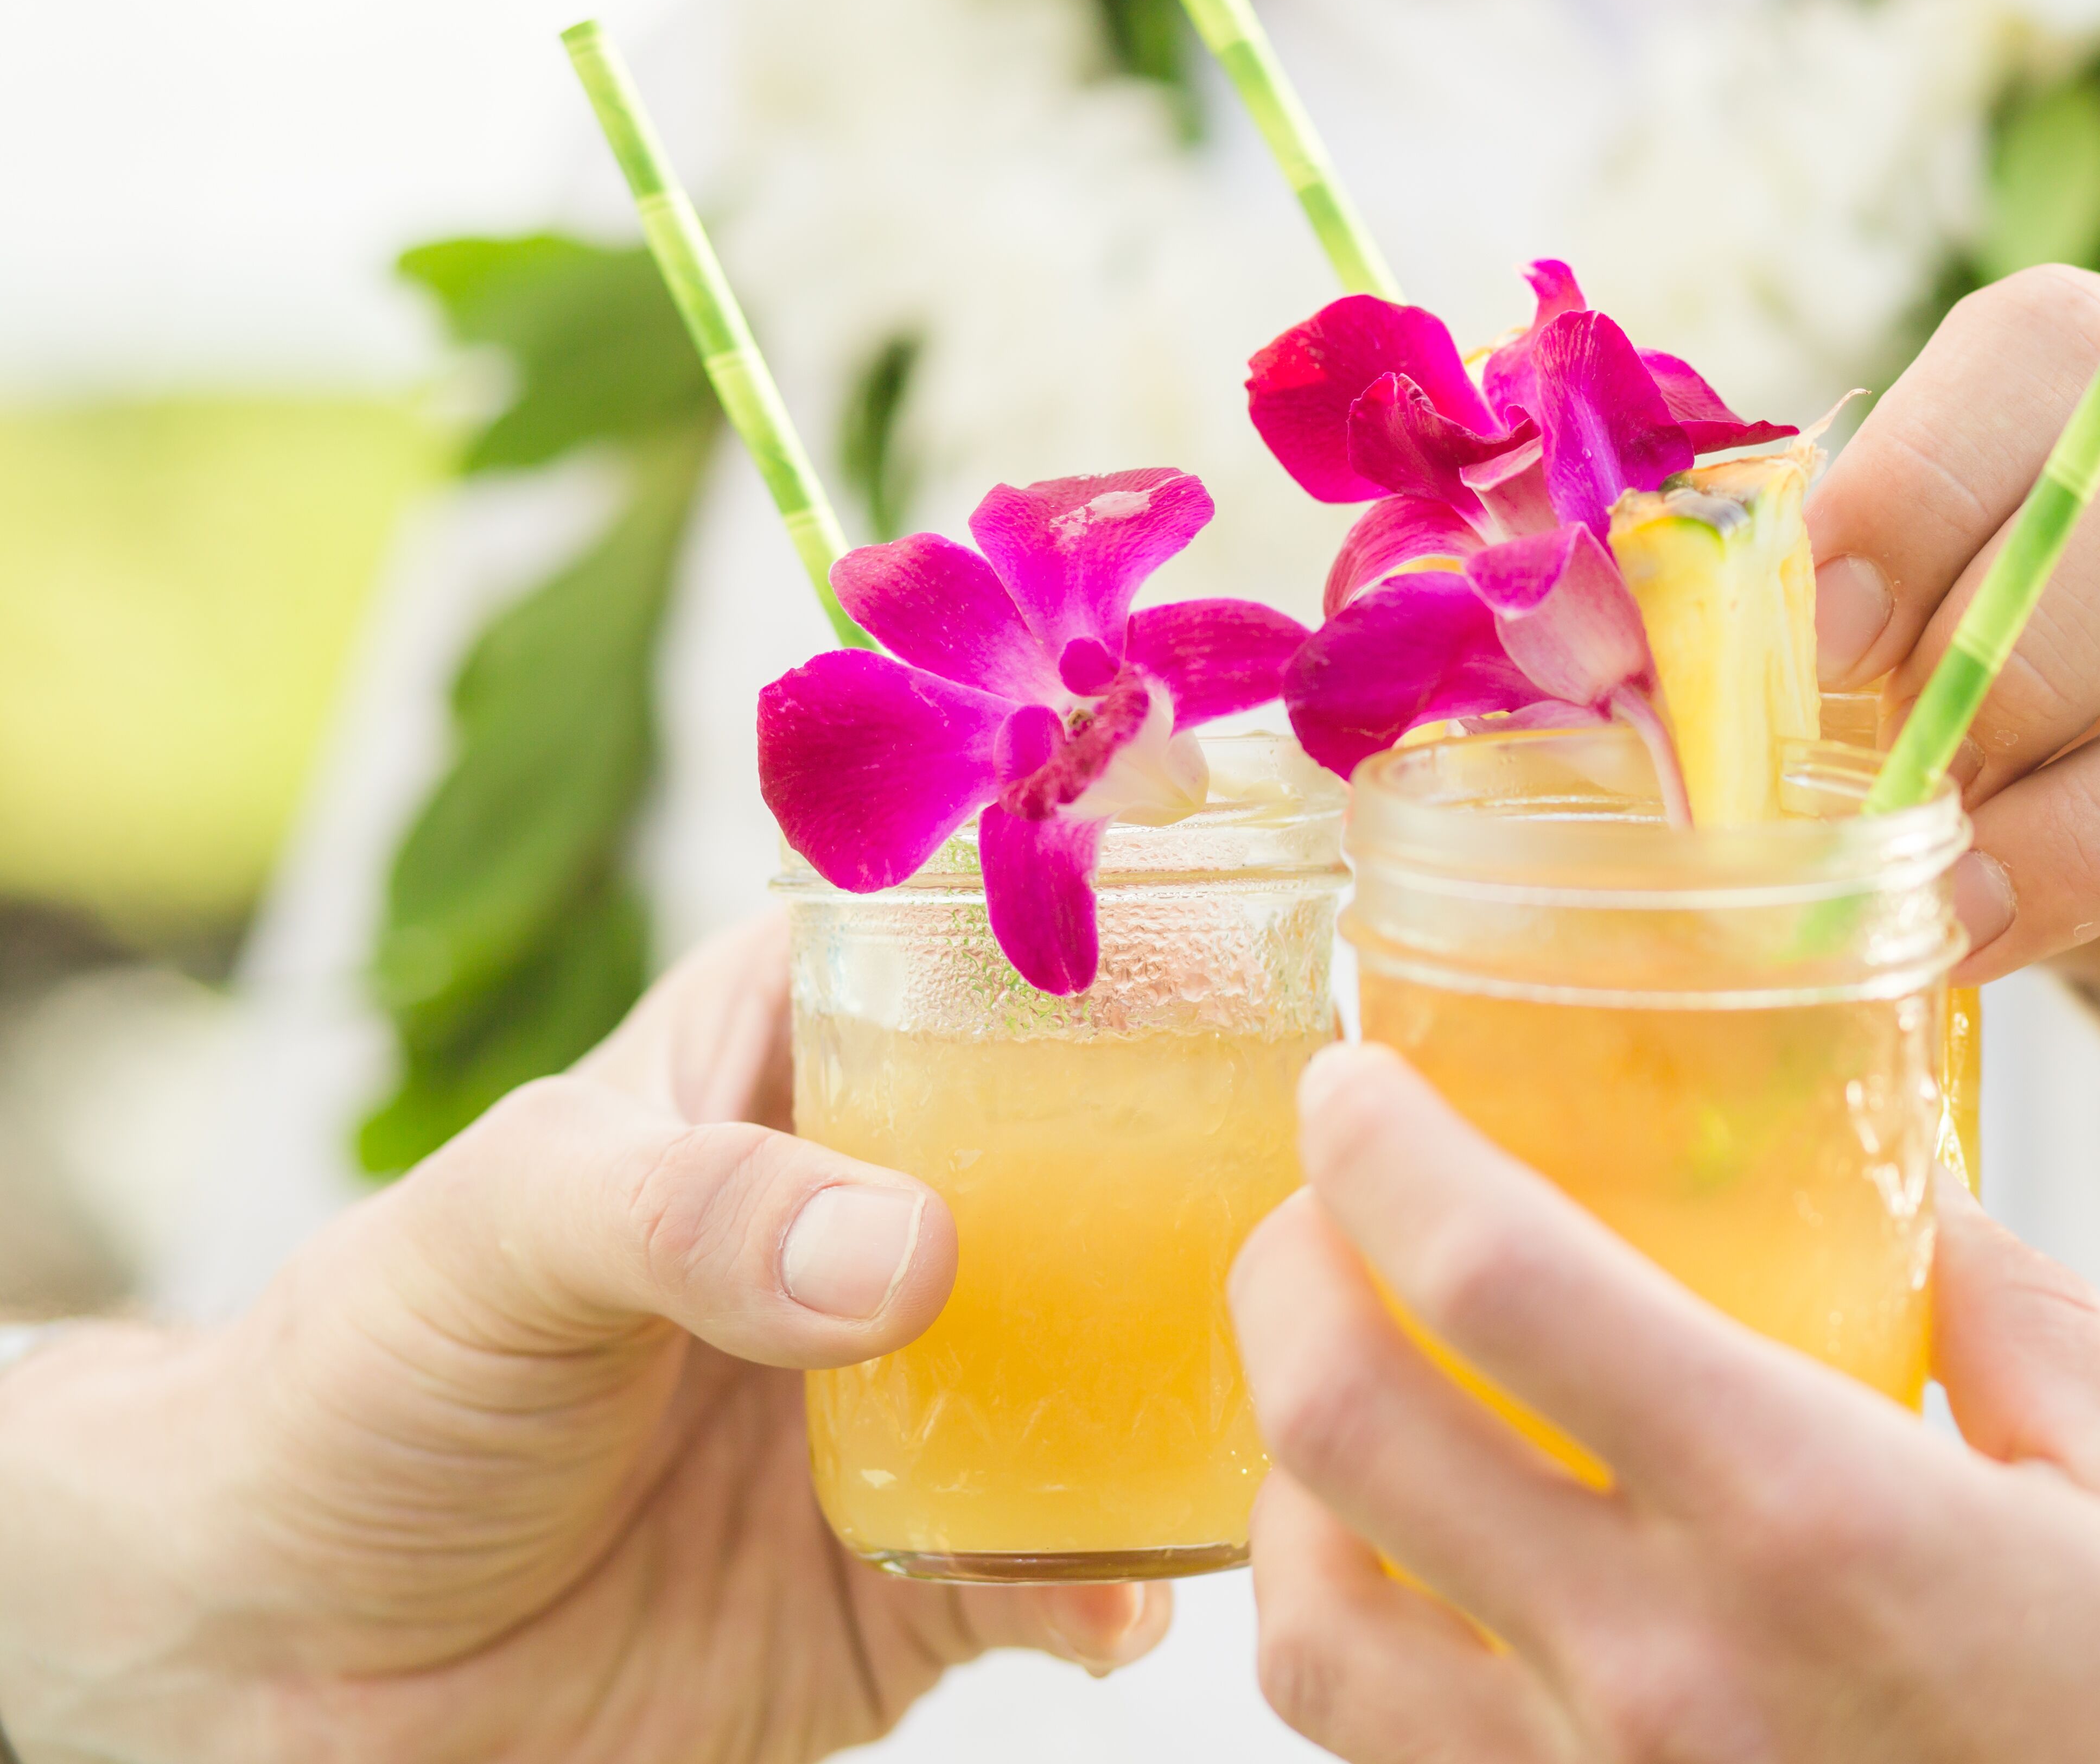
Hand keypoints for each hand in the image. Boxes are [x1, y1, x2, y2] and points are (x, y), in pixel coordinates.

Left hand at [0, 914, 1164, 1763]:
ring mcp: (927, 1391)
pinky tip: (1112, 1603)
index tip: (1272, 952)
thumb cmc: (363, 1378)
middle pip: (1117, 1161)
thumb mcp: (502, 1234)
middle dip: (1228, 1182)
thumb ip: (690, 1212)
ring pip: (1127, 1367)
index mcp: (805, 1065)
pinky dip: (1109, 1588)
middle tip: (1322, 1212)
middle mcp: (900, 1209)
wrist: (284, 1660)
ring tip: (1267, 1411)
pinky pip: (1062, 1569)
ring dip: (1206, 1391)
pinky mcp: (925, 1567)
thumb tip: (910, 1255)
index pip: (998, 952)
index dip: (1136, 933)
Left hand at [1232, 1043, 2099, 1763]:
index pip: (1502, 1285)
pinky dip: (1351, 1627)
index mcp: (1811, 1526)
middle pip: (1344, 1435)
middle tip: (1324, 1200)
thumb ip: (2021, 1330)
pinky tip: (1415, 1564)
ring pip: (1312, 1623)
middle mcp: (1659, 1675)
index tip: (1357, 1082)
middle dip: (1288, 1275)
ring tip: (1351, 1384)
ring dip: (1288, 1473)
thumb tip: (1925, 1200)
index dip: (1385, 1152)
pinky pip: (1381, 1752)